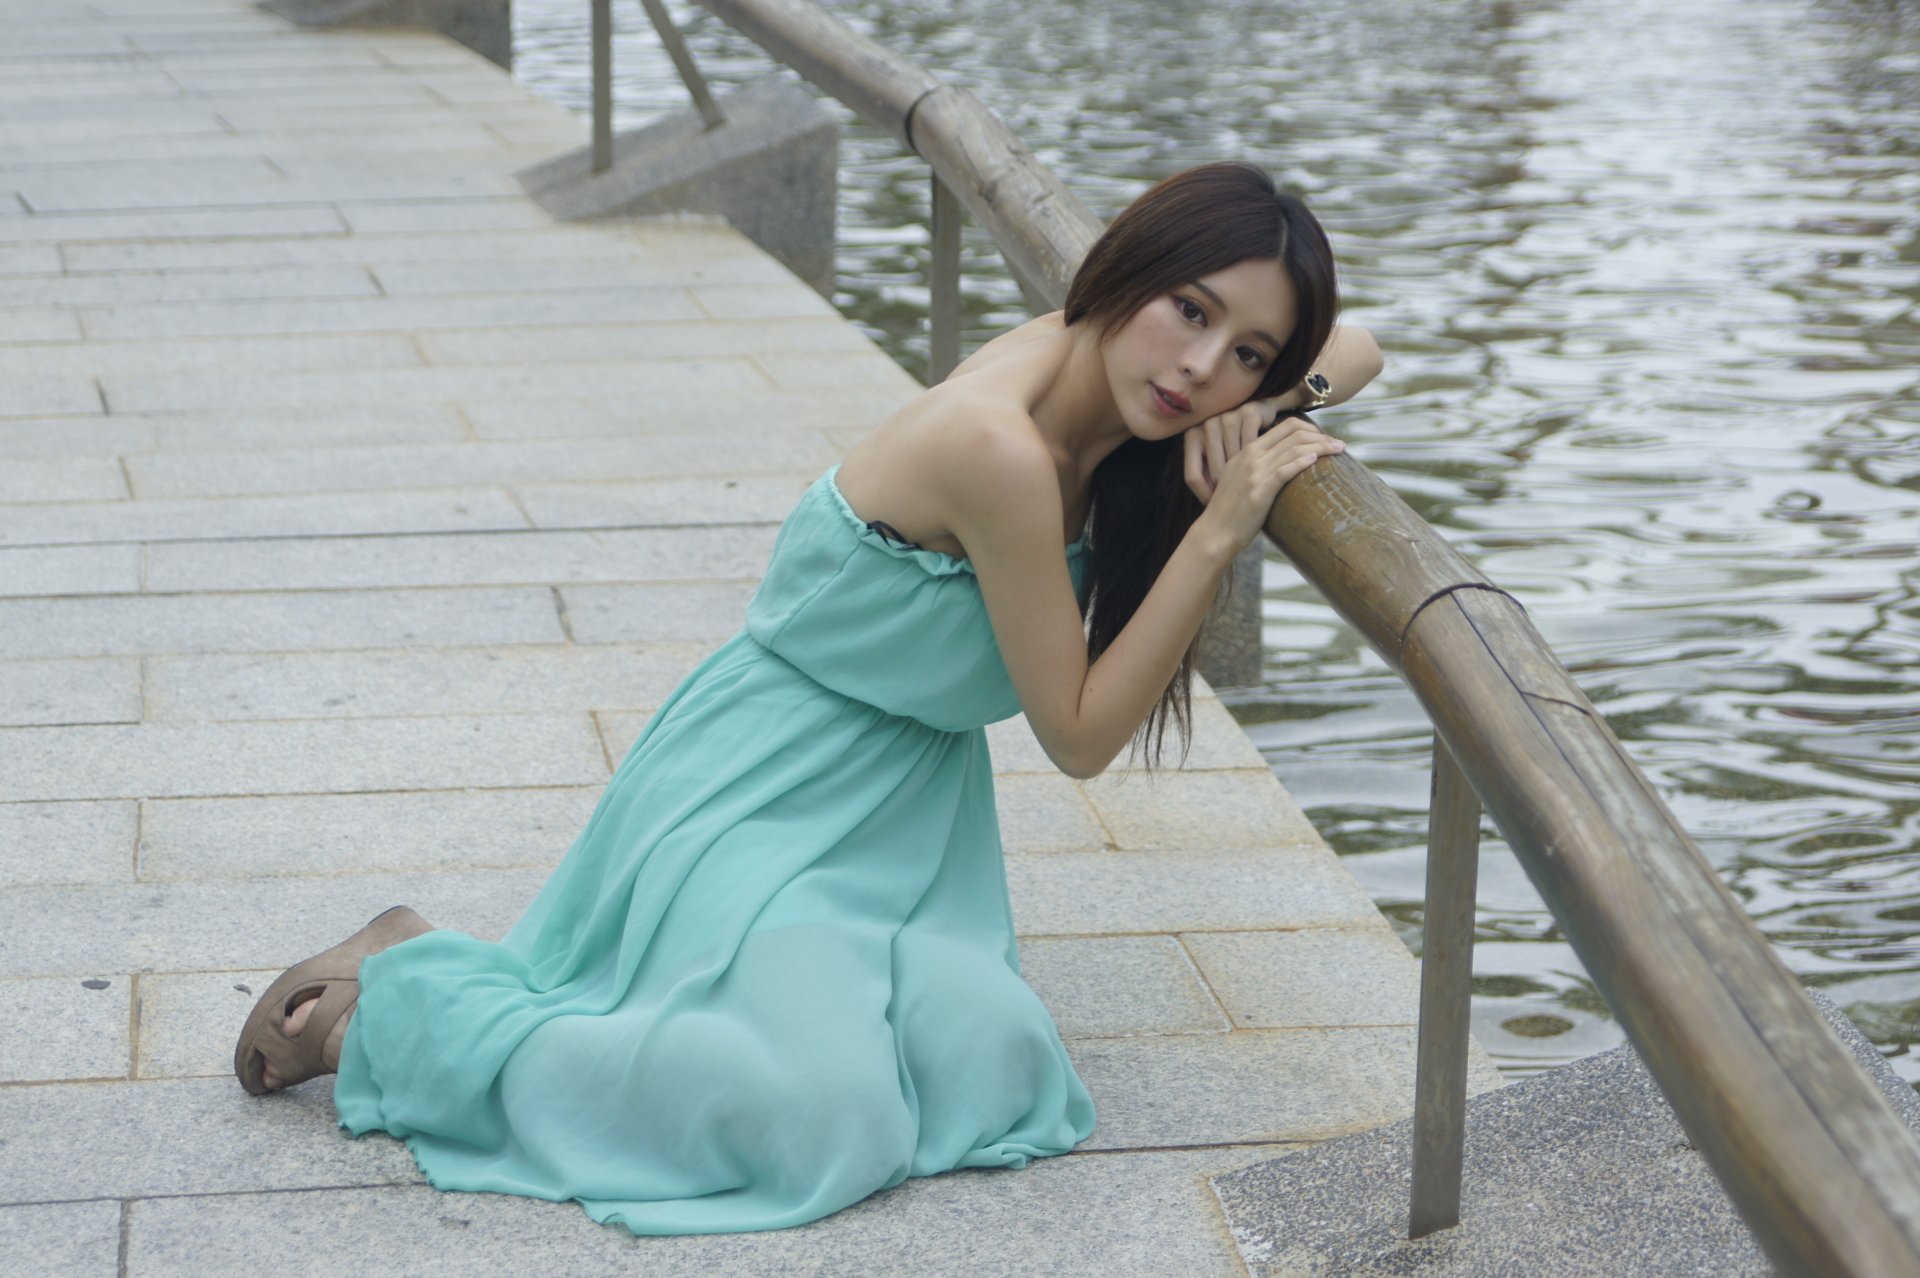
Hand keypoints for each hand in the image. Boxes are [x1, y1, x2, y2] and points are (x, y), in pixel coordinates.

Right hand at [1182, 397, 1344, 501]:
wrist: (1215, 533)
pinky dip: (1304, 461)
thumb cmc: (1229, 511)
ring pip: (1295, 448)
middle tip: (1338, 444)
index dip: (1310, 428)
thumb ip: (1258, 468)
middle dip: (1321, 434)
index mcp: (1247, 451)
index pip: (1285, 427)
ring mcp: (1255, 472)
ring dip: (1322, 446)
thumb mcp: (1239, 479)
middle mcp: (1251, 456)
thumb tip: (1284, 466)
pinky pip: (1286, 469)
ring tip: (1339, 450)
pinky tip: (1317, 459)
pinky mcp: (1260, 490)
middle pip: (1294, 432)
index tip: (1324, 438)